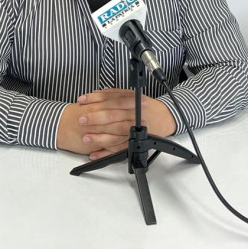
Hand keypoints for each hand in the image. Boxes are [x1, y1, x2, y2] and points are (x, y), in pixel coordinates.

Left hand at [56, 88, 176, 160]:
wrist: (166, 118)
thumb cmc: (147, 106)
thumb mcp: (134, 95)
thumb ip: (115, 94)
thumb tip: (95, 94)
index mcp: (133, 103)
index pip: (112, 100)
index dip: (96, 100)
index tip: (82, 101)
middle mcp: (134, 117)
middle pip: (113, 117)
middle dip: (95, 119)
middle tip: (81, 120)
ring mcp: (135, 132)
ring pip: (115, 136)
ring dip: (99, 138)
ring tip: (85, 138)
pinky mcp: (134, 144)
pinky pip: (118, 150)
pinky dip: (105, 153)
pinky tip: (94, 154)